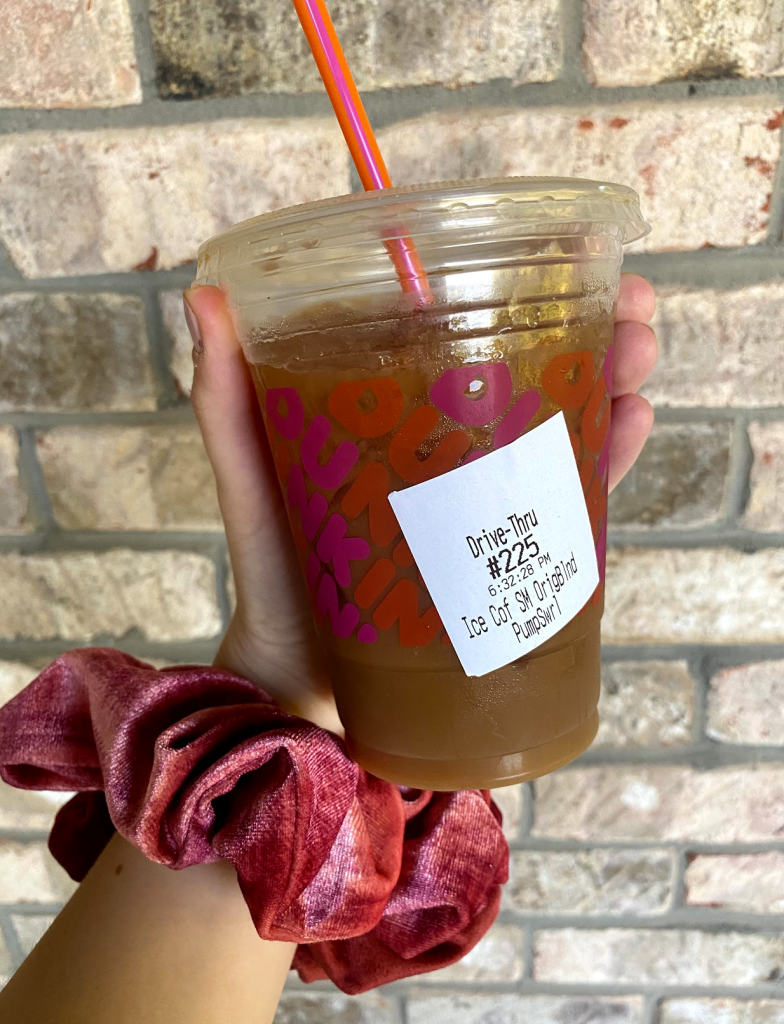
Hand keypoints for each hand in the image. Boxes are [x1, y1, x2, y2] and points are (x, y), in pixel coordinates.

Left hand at [185, 274, 656, 727]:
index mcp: (387, 402)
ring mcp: (478, 489)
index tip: (569, 250)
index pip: (458, 323)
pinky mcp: (505, 541)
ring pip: (558, 418)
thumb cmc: (272, 574)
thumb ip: (226, 400)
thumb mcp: (251, 479)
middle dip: (591, 323)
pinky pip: (564, 491)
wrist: (308, 680)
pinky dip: (603, 454)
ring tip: (641, 356)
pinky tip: (631, 423)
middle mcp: (442, 436)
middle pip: (527, 363)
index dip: (519, 281)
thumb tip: (203, 294)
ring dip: (611, 378)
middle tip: (636, 306)